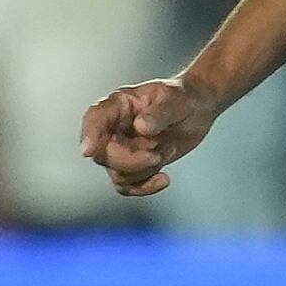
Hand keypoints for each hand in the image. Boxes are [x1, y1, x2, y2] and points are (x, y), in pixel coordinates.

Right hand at [78, 76, 217, 197]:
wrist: (197, 110)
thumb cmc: (182, 97)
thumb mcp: (174, 100)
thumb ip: (158, 113)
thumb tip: (141, 127)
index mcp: (119, 104)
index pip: (95, 118)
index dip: (89, 134)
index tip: (88, 151)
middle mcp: (114, 127)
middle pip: (103, 154)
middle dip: (132, 161)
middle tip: (157, 154)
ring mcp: (121, 148)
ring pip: (117, 173)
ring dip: (146, 170)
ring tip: (168, 149)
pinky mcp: (133, 165)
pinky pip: (127, 186)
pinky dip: (145, 187)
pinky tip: (164, 179)